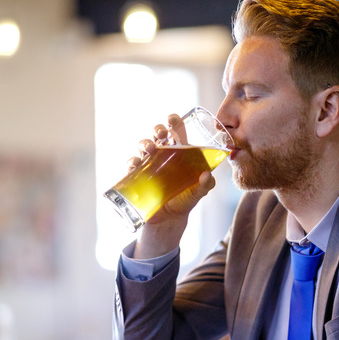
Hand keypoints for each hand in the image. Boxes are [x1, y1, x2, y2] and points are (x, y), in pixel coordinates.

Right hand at [131, 114, 215, 258]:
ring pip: (143, 146)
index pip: (176, 131)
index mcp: (179, 153)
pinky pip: (131, 165)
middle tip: (162, 134)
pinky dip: (132, 162)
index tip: (173, 119)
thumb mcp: (198, 192)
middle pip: (158, 135)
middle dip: (158, 130)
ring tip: (150, 149)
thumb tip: (206, 176)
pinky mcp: (138, 176)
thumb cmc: (184, 200)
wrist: (169, 220)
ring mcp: (149, 165)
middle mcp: (163, 155)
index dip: (174, 122)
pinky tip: (135, 164)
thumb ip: (206, 184)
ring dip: (145, 143)